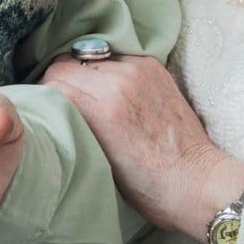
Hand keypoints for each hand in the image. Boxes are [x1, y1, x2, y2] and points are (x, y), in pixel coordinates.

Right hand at [43, 54, 243, 240]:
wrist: (198, 182)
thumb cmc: (148, 187)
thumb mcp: (98, 163)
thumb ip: (75, 126)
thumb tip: (53, 107)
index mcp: (104, 110)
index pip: (53, 81)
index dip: (45, 96)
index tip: (47, 111)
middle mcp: (120, 82)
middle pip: (66, 63)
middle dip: (60, 82)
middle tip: (65, 104)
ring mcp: (139, 70)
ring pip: (89, 56)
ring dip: (84, 73)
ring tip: (91, 97)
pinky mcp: (154, 66)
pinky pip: (115, 56)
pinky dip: (107, 69)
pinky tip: (112, 89)